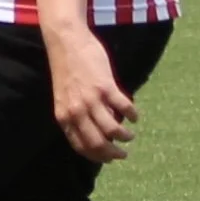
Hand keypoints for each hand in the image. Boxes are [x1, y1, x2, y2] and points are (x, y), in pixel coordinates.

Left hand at [46, 30, 137, 163]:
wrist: (67, 42)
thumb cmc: (66, 69)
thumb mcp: (65, 97)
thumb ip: (76, 115)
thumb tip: (96, 131)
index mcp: (64, 116)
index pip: (80, 146)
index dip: (96, 156)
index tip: (108, 159)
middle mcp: (76, 112)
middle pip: (97, 143)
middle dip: (113, 153)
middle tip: (123, 154)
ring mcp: (91, 100)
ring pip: (112, 130)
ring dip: (125, 136)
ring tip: (130, 135)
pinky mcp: (105, 87)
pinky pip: (124, 108)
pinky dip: (132, 115)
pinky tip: (135, 116)